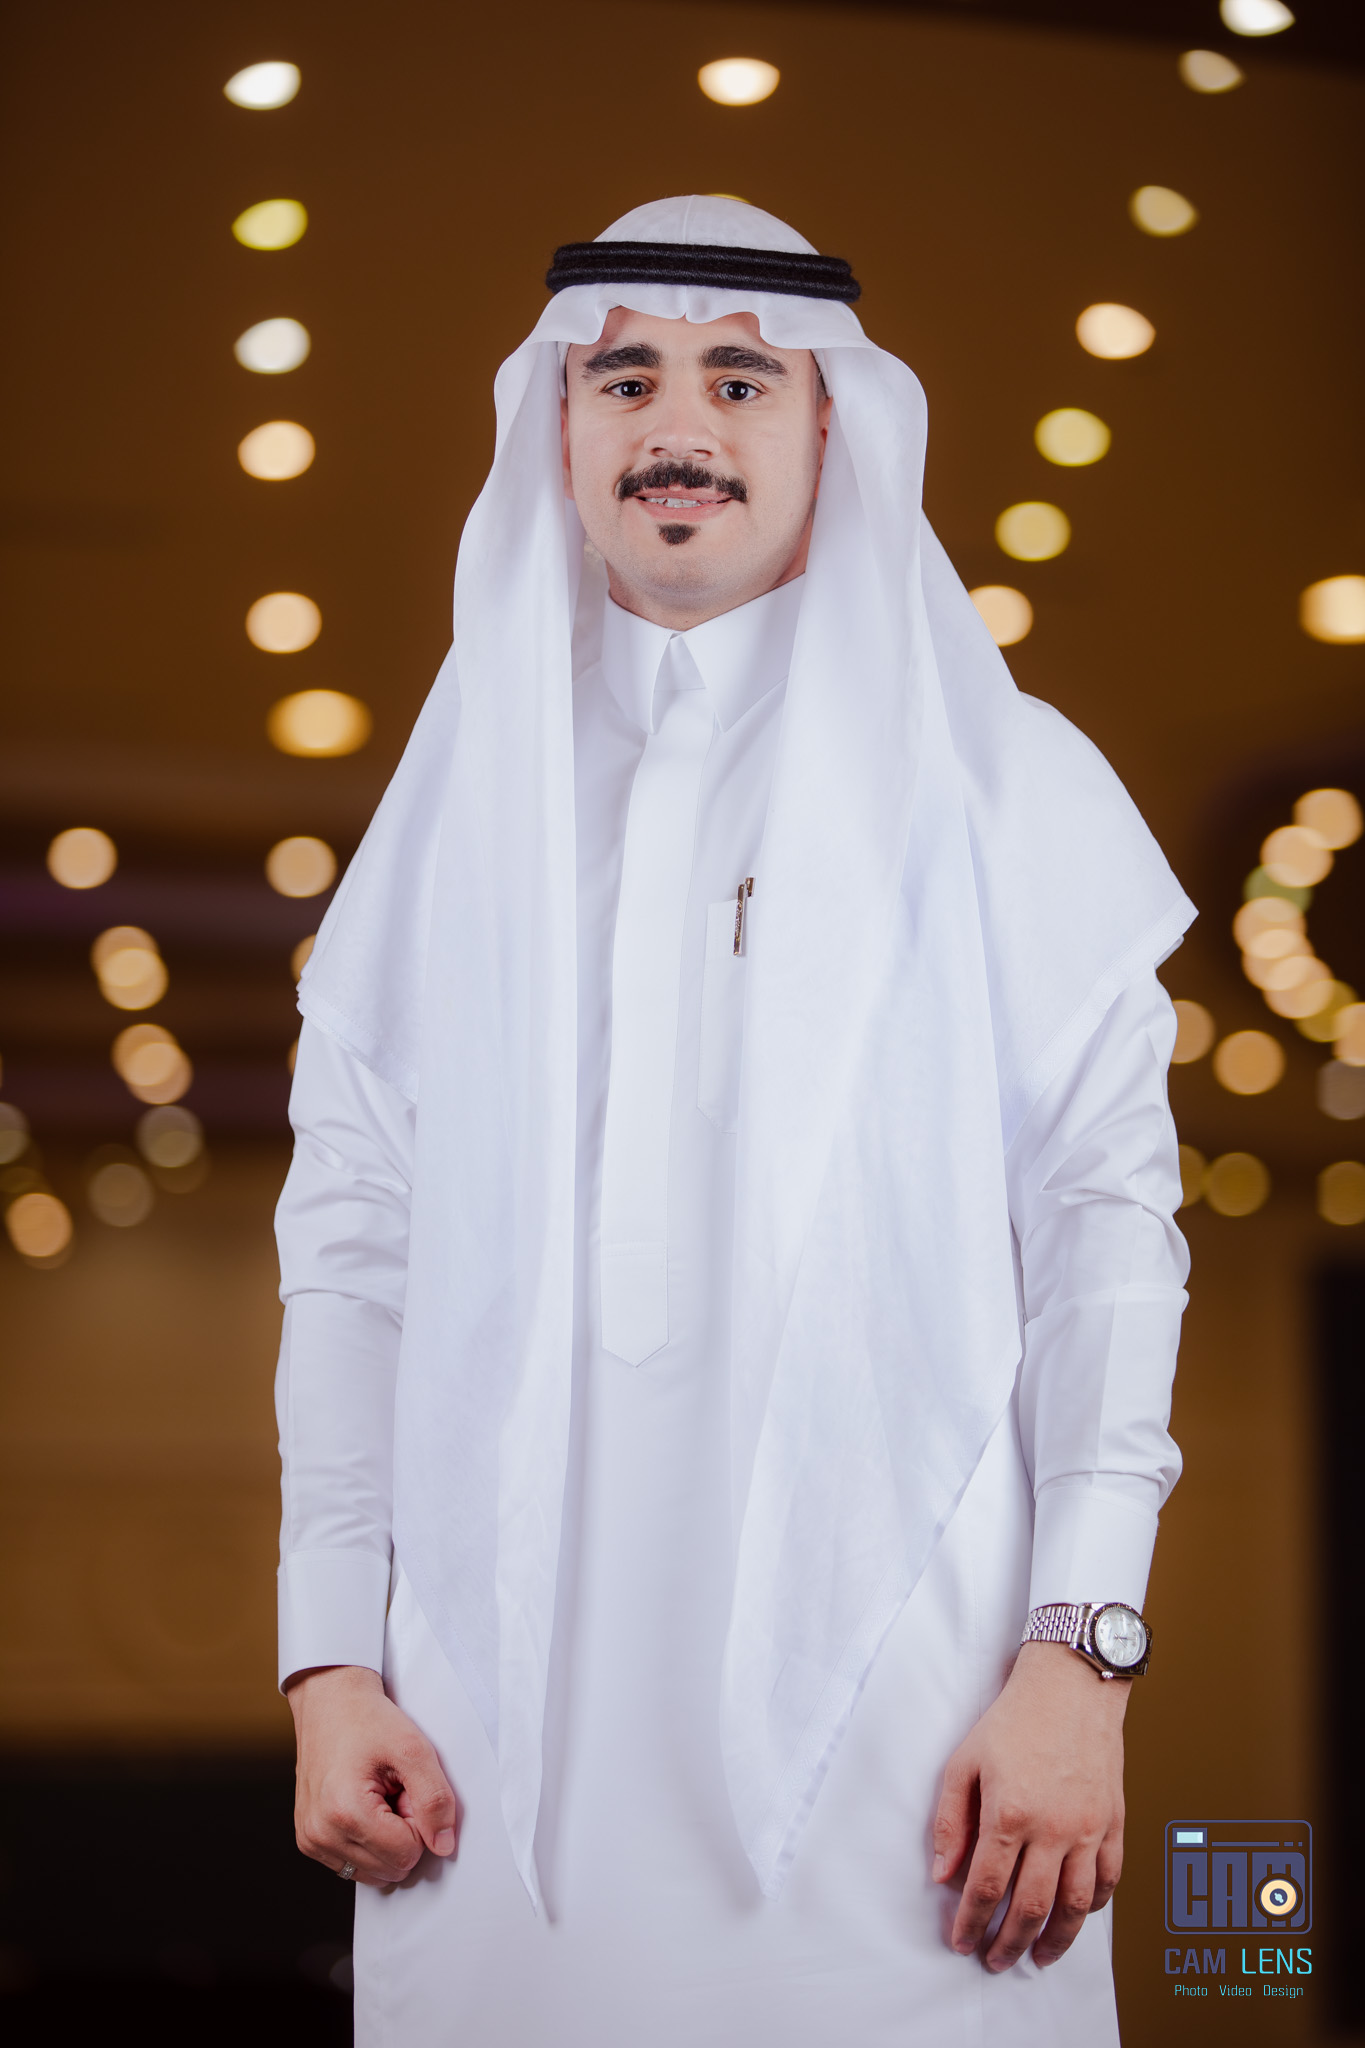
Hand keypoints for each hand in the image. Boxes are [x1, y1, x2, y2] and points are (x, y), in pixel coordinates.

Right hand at [286, 1664, 461, 1885]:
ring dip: (385, 1839)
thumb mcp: (414, 1748)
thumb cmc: (368, 1720)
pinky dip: (367, 1841)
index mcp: (345, 1812)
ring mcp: (311, 1840)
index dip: (418, 1820)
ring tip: (377, 1797)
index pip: (407, 1854)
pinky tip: (361, 1806)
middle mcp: (321, 1834)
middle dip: (402, 1831)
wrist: (329, 1701)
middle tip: (392, 1790)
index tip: (405, 1786)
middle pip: (391, 1867)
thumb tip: (443, 1845)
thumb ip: (435, 1799)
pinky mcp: (308, 1841)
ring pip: (374, 1872)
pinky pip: (355, 1865)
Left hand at [931, 1642, 1127, 1971]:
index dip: (972, 1923)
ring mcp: (1088, 1828)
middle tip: (995, 1961)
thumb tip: (943, 1874)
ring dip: (1056, 1940)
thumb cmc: (1014, 1718)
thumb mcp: (964, 1761)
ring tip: (1040, 1957)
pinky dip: (1094, 1906)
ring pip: (1075, 1905)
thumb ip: (950, 1821)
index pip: (987, 1888)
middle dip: (1009, 1943)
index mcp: (1009, 1814)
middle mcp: (1053, 1828)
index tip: (962, 1942)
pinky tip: (1076, 1915)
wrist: (1070, 1684)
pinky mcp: (1113, 1820)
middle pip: (1031, 1908)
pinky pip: (1108, 1878)